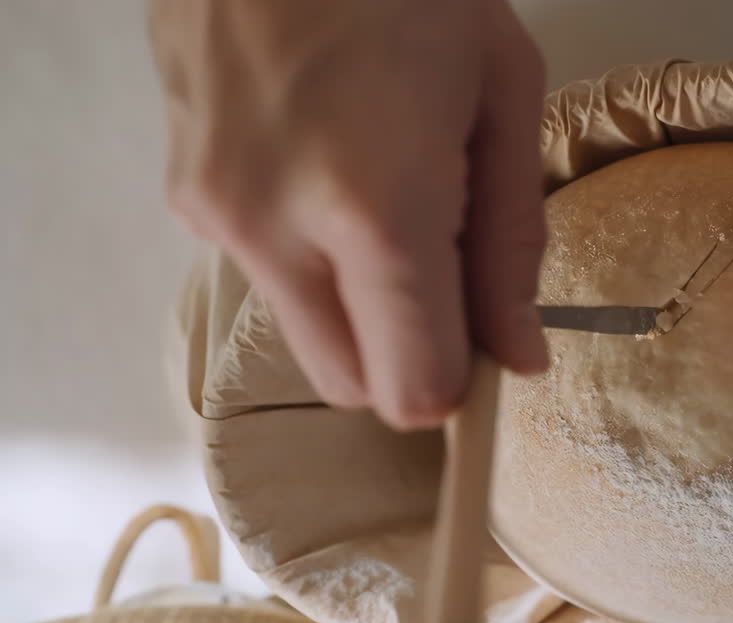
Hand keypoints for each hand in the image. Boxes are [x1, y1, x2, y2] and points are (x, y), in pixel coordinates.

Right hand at [149, 0, 547, 428]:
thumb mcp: (501, 95)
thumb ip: (512, 245)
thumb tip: (520, 357)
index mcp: (375, 206)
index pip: (414, 389)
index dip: (462, 387)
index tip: (490, 350)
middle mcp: (276, 229)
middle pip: (353, 386)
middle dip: (408, 355)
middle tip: (445, 268)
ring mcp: (215, 217)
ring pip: (305, 335)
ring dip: (357, 305)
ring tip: (383, 194)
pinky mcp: (185, 197)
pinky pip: (266, 274)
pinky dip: (308, 255)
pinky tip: (327, 167)